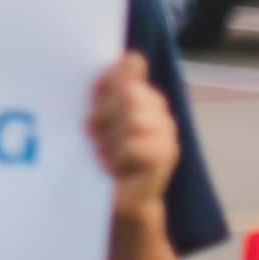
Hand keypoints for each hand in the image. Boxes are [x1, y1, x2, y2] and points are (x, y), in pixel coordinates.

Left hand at [89, 52, 179, 220]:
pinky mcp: (167, 156)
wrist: (115, 202)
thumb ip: (111, 87)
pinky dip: (118, 157)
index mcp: (142, 95)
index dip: (104, 88)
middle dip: (104, 117)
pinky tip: (116, 168)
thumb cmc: (101, 156)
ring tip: (104, 155)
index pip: (126, 69)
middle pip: (130, 93)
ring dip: (109, 140)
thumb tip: (133, 57)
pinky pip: (135, 145)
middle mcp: (159, 110)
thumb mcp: (98, 117)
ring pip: (133, 118)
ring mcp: (167, 133)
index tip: (91, 110)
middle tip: (95, 138)